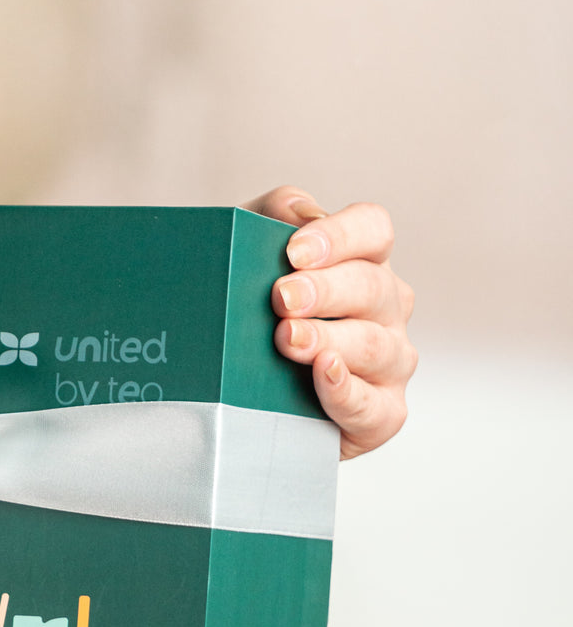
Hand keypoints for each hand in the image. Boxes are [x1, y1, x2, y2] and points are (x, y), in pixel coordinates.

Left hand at [244, 186, 416, 458]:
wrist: (235, 404)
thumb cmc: (250, 323)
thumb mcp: (247, 261)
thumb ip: (271, 219)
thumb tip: (300, 212)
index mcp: (362, 264)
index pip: (372, 231)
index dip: (339, 236)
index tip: (293, 252)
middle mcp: (385, 309)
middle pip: (372, 286)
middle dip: (325, 291)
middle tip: (281, 298)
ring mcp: (391, 362)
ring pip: (374, 344)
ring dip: (329, 339)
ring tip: (287, 339)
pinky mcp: (382, 414)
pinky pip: (375, 406)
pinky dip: (347, 390)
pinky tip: (323, 374)